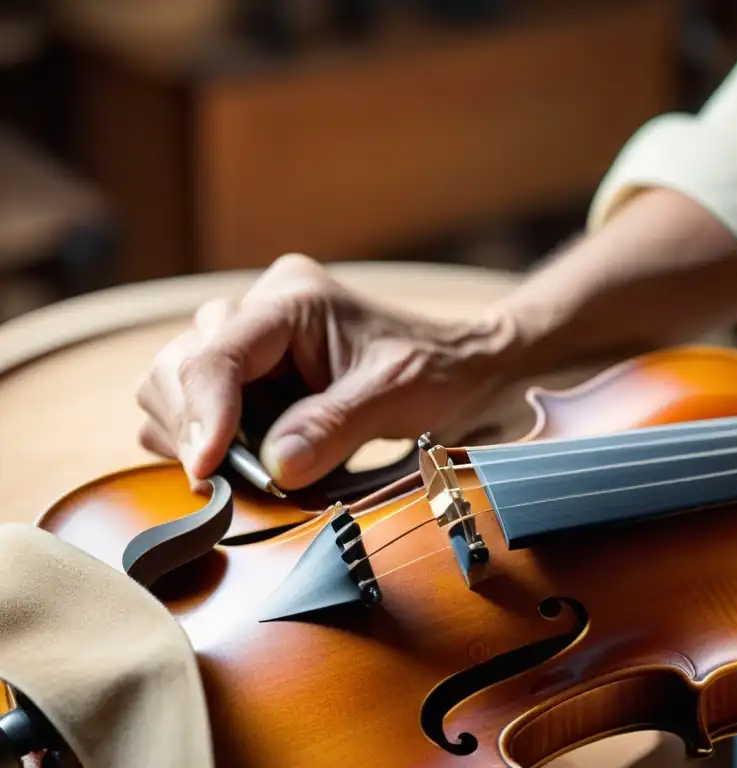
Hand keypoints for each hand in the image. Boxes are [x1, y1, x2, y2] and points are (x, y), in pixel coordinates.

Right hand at [136, 254, 514, 489]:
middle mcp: (260, 309)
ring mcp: (248, 339)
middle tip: (230, 479)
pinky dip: (202, 438)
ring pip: (173, 384)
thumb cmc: (436, 373)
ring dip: (194, 434)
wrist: (459, 372)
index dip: (203, 414)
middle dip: (195, 426)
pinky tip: (242, 458)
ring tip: (244, 467)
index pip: (219, 353)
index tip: (206, 470)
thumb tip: (275, 467)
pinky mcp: (246, 373)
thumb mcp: (395, 397)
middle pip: (179, 365)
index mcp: (293, 300)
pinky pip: (191, 405)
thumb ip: (334, 428)